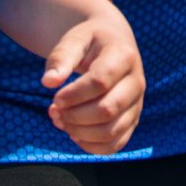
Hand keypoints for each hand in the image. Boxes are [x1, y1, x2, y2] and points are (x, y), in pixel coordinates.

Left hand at [40, 15, 144, 154]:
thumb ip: (60, 57)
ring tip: (61, 120)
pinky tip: (75, 133)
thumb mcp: (75, 39)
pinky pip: (116, 144)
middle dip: (74, 116)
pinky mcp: (132, 120)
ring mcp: (137, 104)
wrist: (113, 42)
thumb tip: (48, 82)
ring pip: (111, 131)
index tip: (55, 97)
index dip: (74, 95)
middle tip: (54, 110)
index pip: (100, 82)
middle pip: (107, 110)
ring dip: (80, 133)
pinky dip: (92, 146)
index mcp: (124, 56)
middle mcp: (136, 82)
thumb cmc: (91, 41)